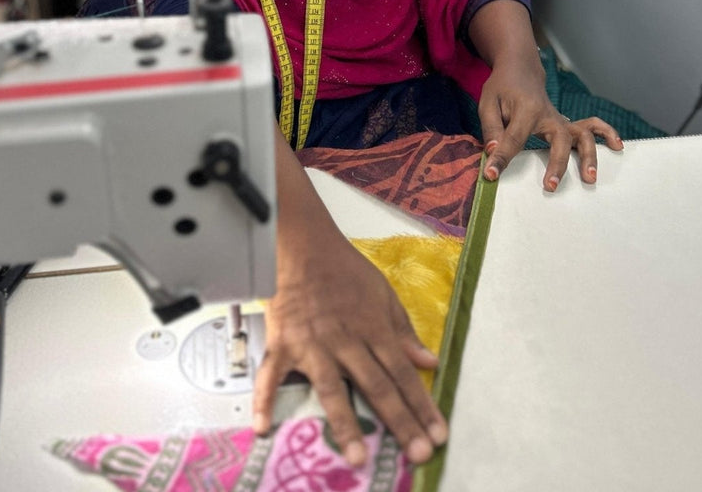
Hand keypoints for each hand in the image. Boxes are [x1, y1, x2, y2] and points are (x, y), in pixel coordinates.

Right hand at [252, 223, 447, 466]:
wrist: (302, 244)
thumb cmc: (343, 268)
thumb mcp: (383, 292)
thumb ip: (403, 330)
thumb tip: (429, 361)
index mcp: (373, 328)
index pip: (403, 373)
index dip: (422, 405)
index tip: (438, 434)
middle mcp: (346, 341)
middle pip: (377, 386)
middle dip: (399, 422)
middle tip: (417, 453)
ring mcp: (312, 345)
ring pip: (331, 390)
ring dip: (345, 424)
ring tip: (357, 457)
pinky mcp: (282, 343)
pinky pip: (270, 376)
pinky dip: (263, 401)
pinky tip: (263, 428)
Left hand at [479, 64, 622, 189]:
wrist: (520, 70)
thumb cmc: (502, 88)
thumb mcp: (488, 103)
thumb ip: (491, 128)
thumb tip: (493, 153)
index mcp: (526, 109)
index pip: (514, 138)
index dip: (502, 158)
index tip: (491, 175)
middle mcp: (549, 114)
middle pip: (559, 140)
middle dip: (556, 164)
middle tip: (550, 187)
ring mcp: (561, 119)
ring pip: (582, 136)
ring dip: (588, 156)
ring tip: (590, 178)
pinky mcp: (567, 123)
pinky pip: (592, 127)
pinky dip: (606, 134)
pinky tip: (617, 147)